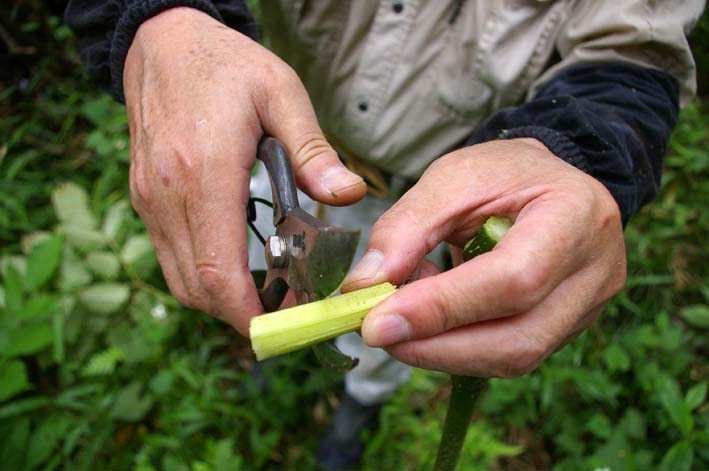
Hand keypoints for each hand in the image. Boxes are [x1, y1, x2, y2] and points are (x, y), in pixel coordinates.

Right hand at [123, 8, 365, 334]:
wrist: (163, 43)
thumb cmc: (225, 64)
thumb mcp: (280, 93)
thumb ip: (313, 151)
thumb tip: (347, 197)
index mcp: (204, 172)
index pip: (218, 271)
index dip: (250, 312)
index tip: (284, 325)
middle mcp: (167, 195)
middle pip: (196, 288)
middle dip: (242, 313)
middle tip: (288, 310)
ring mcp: (149, 200)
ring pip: (179, 279)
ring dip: (221, 298)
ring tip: (268, 292)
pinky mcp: (145, 199)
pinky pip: (171, 256)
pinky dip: (203, 274)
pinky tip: (237, 263)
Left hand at [341, 138, 625, 376]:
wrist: (548, 182)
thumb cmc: (503, 173)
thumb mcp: (452, 178)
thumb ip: (406, 228)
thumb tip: (363, 287)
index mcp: (576, 216)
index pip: (514, 279)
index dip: (443, 308)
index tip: (377, 322)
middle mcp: (595, 272)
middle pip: (519, 338)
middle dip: (436, 347)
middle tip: (377, 334)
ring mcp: (588, 307)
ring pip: (515, 357)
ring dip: (443, 350)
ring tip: (404, 315)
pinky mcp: (569, 328)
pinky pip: (511, 354)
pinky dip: (459, 346)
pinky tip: (432, 320)